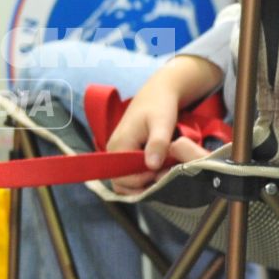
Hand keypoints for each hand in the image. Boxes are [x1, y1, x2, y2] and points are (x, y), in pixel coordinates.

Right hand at [104, 67, 218, 195]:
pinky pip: (128, 174)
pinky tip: (157, 171)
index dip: (144, 181)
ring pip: (124, 182)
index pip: (123, 178)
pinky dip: (141, 178)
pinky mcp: (123, 154)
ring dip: (142, 184)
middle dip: (143, 185)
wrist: (157, 93)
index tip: (164, 172)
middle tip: (165, 175)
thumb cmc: (160, 106)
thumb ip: (158, 143)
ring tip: (162, 174)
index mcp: (118, 145)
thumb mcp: (162, 122)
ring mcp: (116, 154)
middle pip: (121, 183)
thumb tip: (151, 166)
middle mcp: (112, 152)